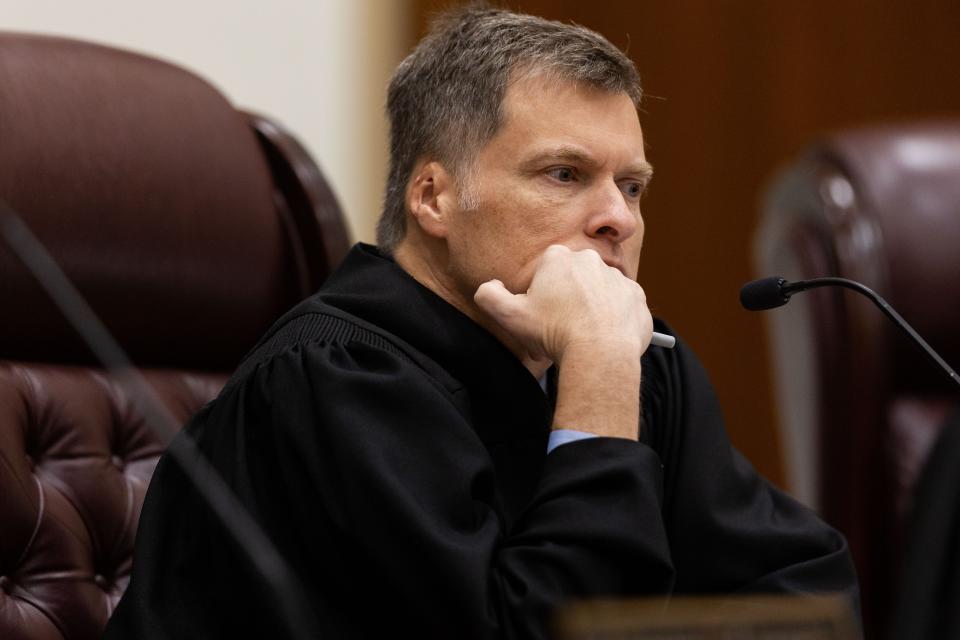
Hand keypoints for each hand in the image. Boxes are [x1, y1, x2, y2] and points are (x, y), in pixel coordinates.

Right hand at [473, 245, 653, 365]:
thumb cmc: (554, 332)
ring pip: (597, 295)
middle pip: (572, 282)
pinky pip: (622, 309)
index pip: (544, 273)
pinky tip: (602, 339)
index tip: (539, 318)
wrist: (599, 352)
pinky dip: (613, 322)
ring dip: (589, 312)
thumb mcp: (509, 316)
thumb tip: (490, 287)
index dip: (538, 298)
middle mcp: (591, 261)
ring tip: (581, 338)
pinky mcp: (637, 298)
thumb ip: (489, 296)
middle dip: (564, 303)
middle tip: (558, 331)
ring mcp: (618, 278)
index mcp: (559, 258)